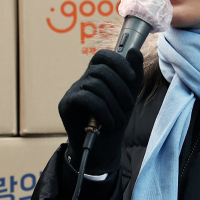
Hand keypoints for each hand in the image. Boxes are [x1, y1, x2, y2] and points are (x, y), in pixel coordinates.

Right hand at [58, 48, 143, 173]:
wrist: (103, 147)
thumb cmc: (115, 118)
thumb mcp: (130, 95)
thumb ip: (134, 73)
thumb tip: (134, 51)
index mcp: (97, 74)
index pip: (103, 55)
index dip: (117, 62)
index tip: (131, 77)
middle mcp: (83, 79)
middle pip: (102, 71)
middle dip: (120, 89)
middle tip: (128, 107)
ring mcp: (73, 90)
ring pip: (96, 85)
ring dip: (113, 105)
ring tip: (119, 121)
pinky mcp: (66, 104)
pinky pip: (86, 98)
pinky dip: (102, 111)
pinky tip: (109, 124)